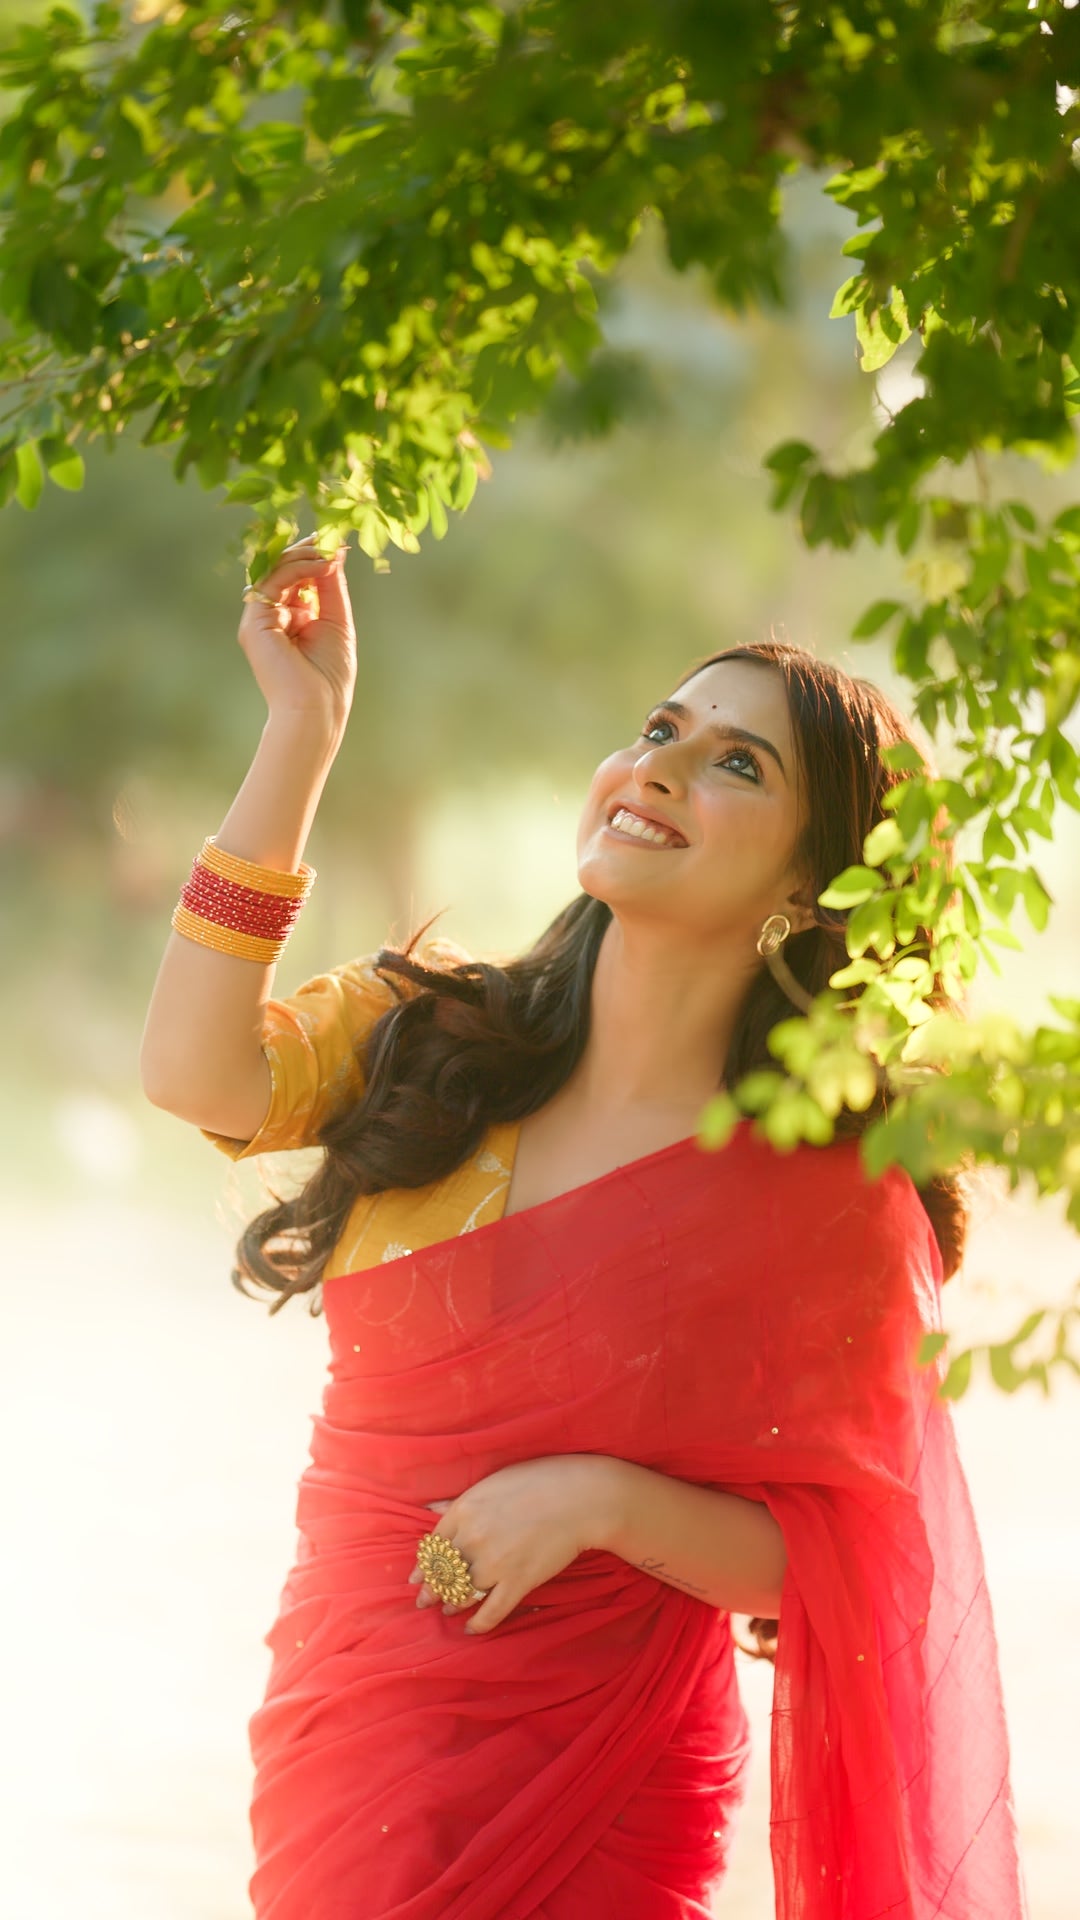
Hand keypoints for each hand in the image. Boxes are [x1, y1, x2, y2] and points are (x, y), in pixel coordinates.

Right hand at [239, 532, 356, 733]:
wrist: (316, 709)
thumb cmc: (329, 676)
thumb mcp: (336, 621)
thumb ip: (331, 586)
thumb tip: (334, 551)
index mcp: (289, 618)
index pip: (295, 576)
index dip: (312, 556)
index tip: (334, 540)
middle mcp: (270, 617)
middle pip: (281, 569)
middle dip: (307, 550)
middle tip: (331, 536)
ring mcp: (259, 620)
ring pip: (274, 571)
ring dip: (303, 555)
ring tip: (329, 549)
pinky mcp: (254, 624)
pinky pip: (273, 582)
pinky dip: (298, 568)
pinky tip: (321, 565)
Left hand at [409, 1455, 618, 1634]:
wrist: (579, 1497)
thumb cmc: (538, 1480)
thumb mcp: (492, 1481)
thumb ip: (460, 1500)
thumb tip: (430, 1507)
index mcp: (464, 1510)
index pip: (433, 1545)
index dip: (424, 1566)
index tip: (416, 1578)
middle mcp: (473, 1538)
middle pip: (443, 1572)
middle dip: (431, 1590)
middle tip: (425, 1601)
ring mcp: (495, 1563)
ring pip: (462, 1593)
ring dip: (452, 1605)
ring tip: (448, 1610)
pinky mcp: (518, 1582)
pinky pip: (491, 1612)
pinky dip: (478, 1624)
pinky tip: (471, 1628)